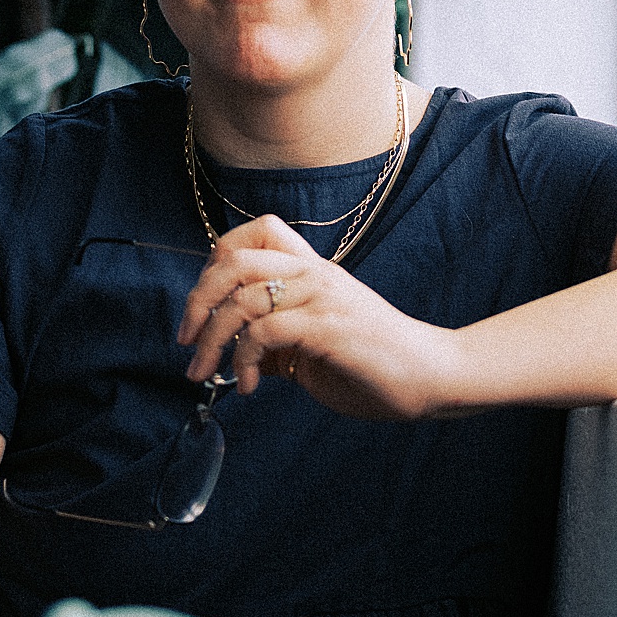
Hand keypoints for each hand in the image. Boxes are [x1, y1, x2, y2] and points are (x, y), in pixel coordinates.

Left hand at [176, 215, 461, 420]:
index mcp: (312, 271)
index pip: (255, 232)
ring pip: (242, 298)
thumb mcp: (314, 349)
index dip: (217, 261)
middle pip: (235, 259)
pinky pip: (265, 331)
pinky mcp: (328, 326)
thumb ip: (278, 343)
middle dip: (197, 299)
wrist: (430, 376)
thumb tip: (238, 355)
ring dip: (212, 340)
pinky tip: (246, 384)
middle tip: (186, 339)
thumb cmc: (373, 364)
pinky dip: (243, 360)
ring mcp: (322, 297)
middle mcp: (314, 274)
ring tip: (205, 372)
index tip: (203, 305)